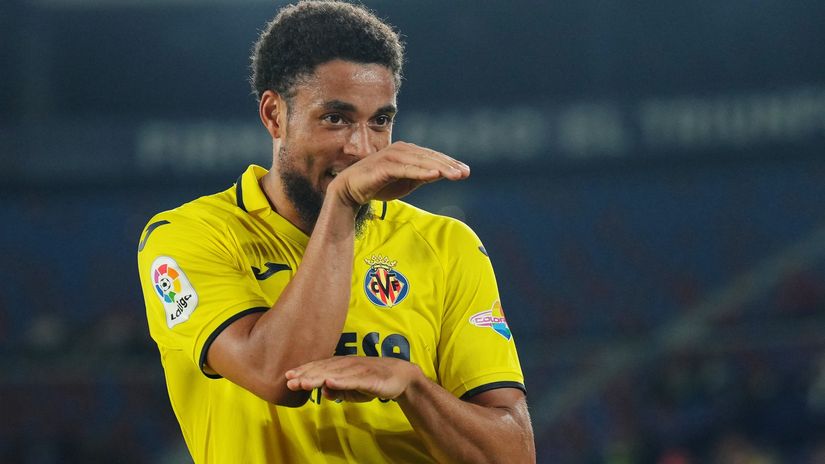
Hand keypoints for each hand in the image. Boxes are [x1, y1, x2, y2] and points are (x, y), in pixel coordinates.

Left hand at [285, 356, 421, 401]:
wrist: (401, 376)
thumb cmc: (374, 381)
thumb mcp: (353, 389)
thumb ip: (338, 390)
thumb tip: (324, 391)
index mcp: (342, 366)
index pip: (320, 367)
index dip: (304, 371)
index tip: (288, 376)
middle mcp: (348, 364)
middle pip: (324, 369)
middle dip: (306, 375)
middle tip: (289, 381)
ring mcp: (358, 370)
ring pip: (335, 374)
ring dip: (318, 378)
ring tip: (303, 383)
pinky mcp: (369, 378)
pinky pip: (353, 380)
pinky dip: (341, 381)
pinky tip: (329, 383)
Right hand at [329, 142, 469, 207]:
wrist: (351, 190)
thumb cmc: (379, 185)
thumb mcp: (406, 182)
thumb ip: (422, 176)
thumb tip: (441, 174)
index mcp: (408, 152)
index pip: (433, 157)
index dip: (449, 164)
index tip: (465, 172)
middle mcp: (401, 150)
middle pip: (430, 158)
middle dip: (449, 165)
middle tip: (465, 173)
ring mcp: (392, 156)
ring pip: (421, 162)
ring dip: (439, 168)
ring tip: (455, 175)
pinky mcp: (383, 166)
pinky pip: (406, 169)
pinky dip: (421, 172)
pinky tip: (435, 176)